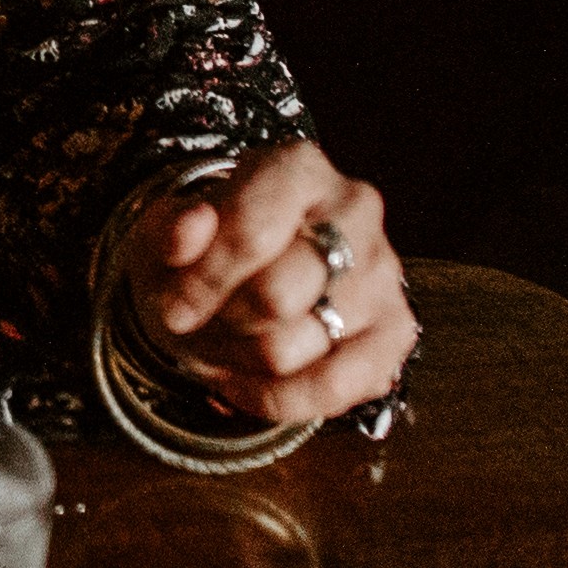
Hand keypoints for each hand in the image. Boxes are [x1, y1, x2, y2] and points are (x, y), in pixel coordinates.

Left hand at [113, 143, 417, 431]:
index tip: (173, 306)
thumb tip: (192, 226)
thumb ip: (172, 229)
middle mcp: (356, 210)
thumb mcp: (170, 233)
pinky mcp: (397, 332)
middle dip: (222, 323)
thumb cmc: (210, 251)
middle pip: (276, 298)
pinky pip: (329, 390)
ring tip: (227, 343)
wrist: (254, 278)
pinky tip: (248, 382)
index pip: (252, 233)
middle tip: (205, 322)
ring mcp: (383, 272)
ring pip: (292, 349)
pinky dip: (274, 399)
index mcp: (300, 168)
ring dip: (239, 361)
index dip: (202, 281)